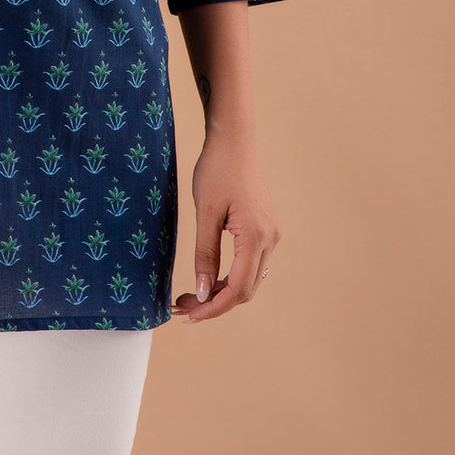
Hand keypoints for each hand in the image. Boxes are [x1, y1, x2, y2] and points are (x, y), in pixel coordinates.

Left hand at [171, 131, 281, 323]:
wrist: (234, 140)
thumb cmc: (217, 169)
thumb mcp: (206, 212)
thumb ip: (205, 254)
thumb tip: (201, 292)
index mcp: (256, 236)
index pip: (237, 289)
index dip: (213, 307)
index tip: (188, 315)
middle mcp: (270, 239)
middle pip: (246, 290)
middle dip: (215, 303)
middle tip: (183, 308)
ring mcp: (271, 234)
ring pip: (249, 279)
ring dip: (222, 292)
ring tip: (191, 295)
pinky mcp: (266, 228)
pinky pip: (251, 263)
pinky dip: (231, 276)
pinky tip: (209, 277)